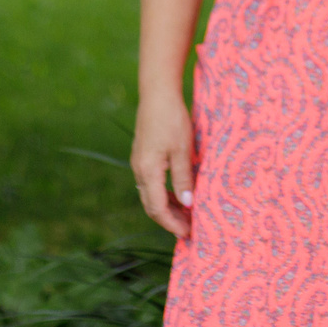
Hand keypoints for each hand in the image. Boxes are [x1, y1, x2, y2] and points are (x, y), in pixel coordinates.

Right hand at [130, 91, 195, 237]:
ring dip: (167, 208)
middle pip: (152, 206)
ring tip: (186, 215)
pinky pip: (151, 184)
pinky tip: (179, 195)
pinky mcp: (143, 156)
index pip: (158, 209)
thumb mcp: (183, 150)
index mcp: (148, 171)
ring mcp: (139, 163)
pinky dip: (164, 194)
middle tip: (189, 229)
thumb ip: (184, 178)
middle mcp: (139, 170)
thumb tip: (189, 205)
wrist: (157, 93)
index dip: (172, 224)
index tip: (188, 233)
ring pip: (151, 195)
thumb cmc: (172, 119)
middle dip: (169, 220)